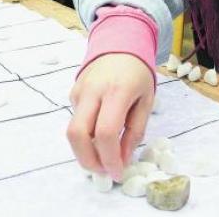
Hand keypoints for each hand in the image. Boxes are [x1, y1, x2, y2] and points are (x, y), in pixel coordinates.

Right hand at [66, 53, 153, 180]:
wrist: (119, 44)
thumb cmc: (138, 74)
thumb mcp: (146, 102)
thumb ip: (134, 132)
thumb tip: (122, 160)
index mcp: (117, 91)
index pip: (105, 132)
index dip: (109, 158)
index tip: (117, 173)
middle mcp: (93, 90)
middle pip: (78, 134)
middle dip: (87, 160)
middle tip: (103, 172)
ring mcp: (79, 91)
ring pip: (72, 130)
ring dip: (84, 151)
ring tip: (102, 158)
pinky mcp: (73, 92)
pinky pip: (76, 120)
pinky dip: (85, 135)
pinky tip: (98, 133)